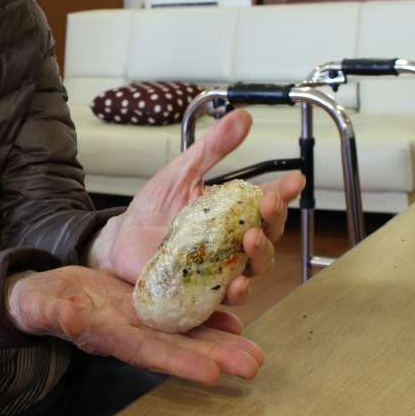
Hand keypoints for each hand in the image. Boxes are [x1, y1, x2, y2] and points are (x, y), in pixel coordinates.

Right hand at [6, 266, 262, 383]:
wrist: (44, 294)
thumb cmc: (38, 303)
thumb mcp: (42, 305)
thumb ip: (56, 312)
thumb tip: (72, 318)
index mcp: (109, 336)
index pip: (150, 351)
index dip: (181, 363)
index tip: (213, 374)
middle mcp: (132, 332)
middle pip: (180, 346)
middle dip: (216, 356)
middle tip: (253, 364)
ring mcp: (142, 319)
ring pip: (187, 331)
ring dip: (221, 341)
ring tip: (254, 350)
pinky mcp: (146, 302)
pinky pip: (181, 309)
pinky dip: (207, 315)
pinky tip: (233, 318)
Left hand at [89, 110, 303, 306]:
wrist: (120, 238)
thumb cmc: (155, 207)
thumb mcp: (183, 170)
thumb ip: (214, 147)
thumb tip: (243, 116)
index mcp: (233, 213)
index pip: (267, 203)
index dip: (284, 193)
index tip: (294, 180)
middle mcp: (232, 243)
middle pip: (268, 237)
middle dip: (274, 222)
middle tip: (268, 205)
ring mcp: (219, 269)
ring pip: (254, 269)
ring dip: (260, 255)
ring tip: (249, 239)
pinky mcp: (200, 291)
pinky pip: (224, 299)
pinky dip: (234, 296)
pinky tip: (235, 284)